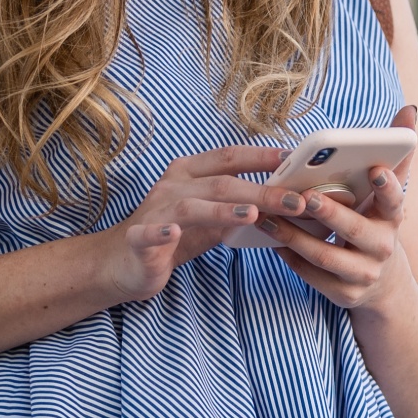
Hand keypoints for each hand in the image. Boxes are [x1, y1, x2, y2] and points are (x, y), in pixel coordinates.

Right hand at [94, 145, 295, 301]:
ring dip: (222, 210)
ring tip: (252, 215)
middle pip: (221, 183)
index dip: (261, 156)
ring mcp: (155, 212)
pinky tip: (173, 233)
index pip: (230, 157)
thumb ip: (241, 206)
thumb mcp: (212, 217)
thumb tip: (286, 202)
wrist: (122, 261)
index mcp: (190, 172)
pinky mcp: (138, 239)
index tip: (294, 159)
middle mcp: (173, 186)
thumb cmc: (173, 234)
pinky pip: (148, 233)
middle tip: (295, 201)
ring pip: (191, 206)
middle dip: (261, 192)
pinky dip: (160, 232)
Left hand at [255, 106, 417, 309]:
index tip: (375, 168)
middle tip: (306, 196)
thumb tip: (409, 110)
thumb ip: (396, 155)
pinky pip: (312, 275)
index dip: (388, 186)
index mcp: (392, 219)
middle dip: (331, 213)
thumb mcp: (388, 196)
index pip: (395, 200)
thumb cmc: (376, 225)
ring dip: (295, 235)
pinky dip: (290, 257)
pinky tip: (272, 240)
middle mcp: (383, 247)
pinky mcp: (343, 294)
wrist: (383, 283)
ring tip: (268, 216)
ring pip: (327, 255)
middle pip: (355, 229)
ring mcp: (364, 274)